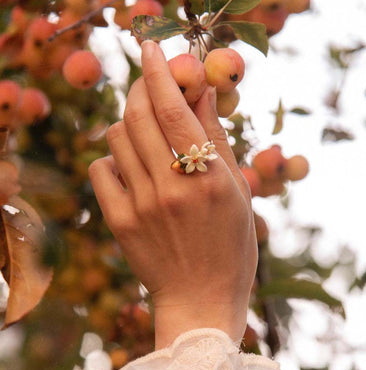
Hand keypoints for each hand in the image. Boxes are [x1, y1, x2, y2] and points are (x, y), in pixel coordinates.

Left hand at [88, 41, 257, 348]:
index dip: (160, 72)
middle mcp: (169, 188)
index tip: (153, 49)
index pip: (174, 109)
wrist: (201, 298)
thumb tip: (203, 93)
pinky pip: (102, 169)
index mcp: (206, 179)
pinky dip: (115, 158)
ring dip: (130, 123)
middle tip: (150, 84)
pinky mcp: (119, 221)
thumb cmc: (231, 246)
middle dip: (140, 88)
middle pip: (137, 114)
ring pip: (116, 137)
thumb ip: (217, 139)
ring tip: (149, 135)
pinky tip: (134, 168)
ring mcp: (140, 205)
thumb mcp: (238, 192)